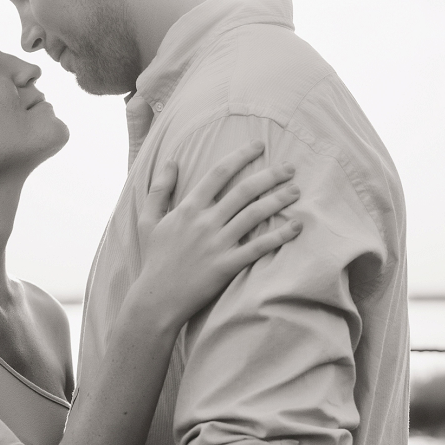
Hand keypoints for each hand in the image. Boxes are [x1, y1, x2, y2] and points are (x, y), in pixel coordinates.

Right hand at [134, 142, 300, 332]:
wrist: (156, 299)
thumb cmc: (154, 260)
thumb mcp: (148, 220)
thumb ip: (159, 189)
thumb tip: (172, 160)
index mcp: (188, 208)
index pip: (219, 173)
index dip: (242, 156)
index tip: (259, 145)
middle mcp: (205, 222)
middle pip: (244, 190)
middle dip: (270, 175)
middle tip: (290, 168)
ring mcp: (217, 244)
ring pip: (254, 215)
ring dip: (279, 200)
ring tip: (296, 191)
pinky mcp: (226, 266)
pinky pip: (258, 247)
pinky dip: (279, 236)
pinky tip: (296, 226)